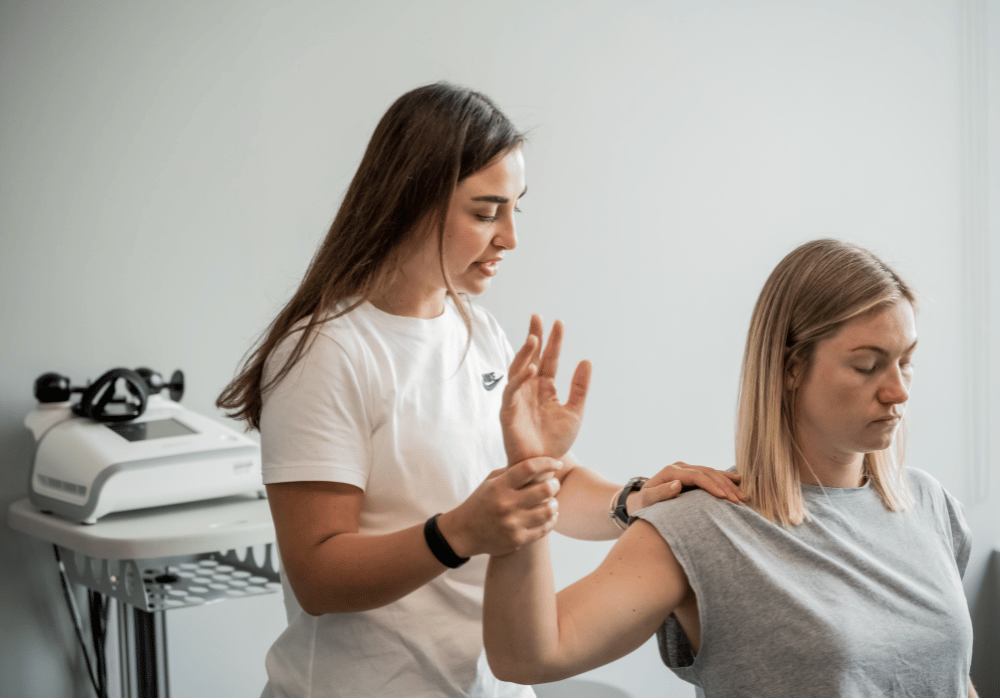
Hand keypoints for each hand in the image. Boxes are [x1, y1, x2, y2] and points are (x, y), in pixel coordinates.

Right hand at [437, 457, 562, 557]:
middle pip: (545, 490)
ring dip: (554, 504)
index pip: (529, 468)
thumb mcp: (491, 482)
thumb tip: (539, 463)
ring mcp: (512, 524)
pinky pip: (544, 528)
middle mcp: (506, 504)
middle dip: (554, 485)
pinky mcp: (518, 539)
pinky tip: (548, 516)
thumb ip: (512, 472)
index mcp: (499, 486)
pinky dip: (551, 520)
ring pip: (548, 510)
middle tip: (554, 484)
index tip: (556, 464)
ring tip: (551, 502)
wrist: (464, 532)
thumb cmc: (481, 502)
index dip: (547, 463)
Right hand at [501, 315, 591, 463]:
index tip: (559, 323)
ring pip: (518, 370)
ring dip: (525, 354)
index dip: (554, 342)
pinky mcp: (508, 412)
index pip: (549, 359)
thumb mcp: (574, 411)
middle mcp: (529, 389)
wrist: (544, 465)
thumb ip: (580, 387)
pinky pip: (512, 391)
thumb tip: (586, 360)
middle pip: (531, 358)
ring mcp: (517, 399)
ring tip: (534, 338)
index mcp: (545, 388)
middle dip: (533, 337)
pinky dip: (520, 379)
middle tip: (537, 318)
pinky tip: (532, 368)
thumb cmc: (556, 441)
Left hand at [638, 462, 746, 507]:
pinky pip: (711, 474)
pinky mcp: (691, 473)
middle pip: (707, 472)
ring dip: (729, 483)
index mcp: (670, 471)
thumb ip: (661, 493)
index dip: (711, 485)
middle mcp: (680, 466)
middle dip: (725, 485)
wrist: (641, 501)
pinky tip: (738, 481)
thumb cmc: (644, 504)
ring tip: (743, 496)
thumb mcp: (648, 500)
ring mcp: (686, 468)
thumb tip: (677, 485)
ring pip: (712, 472)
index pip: (696, 475)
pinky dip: (725, 478)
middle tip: (738, 500)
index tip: (724, 497)